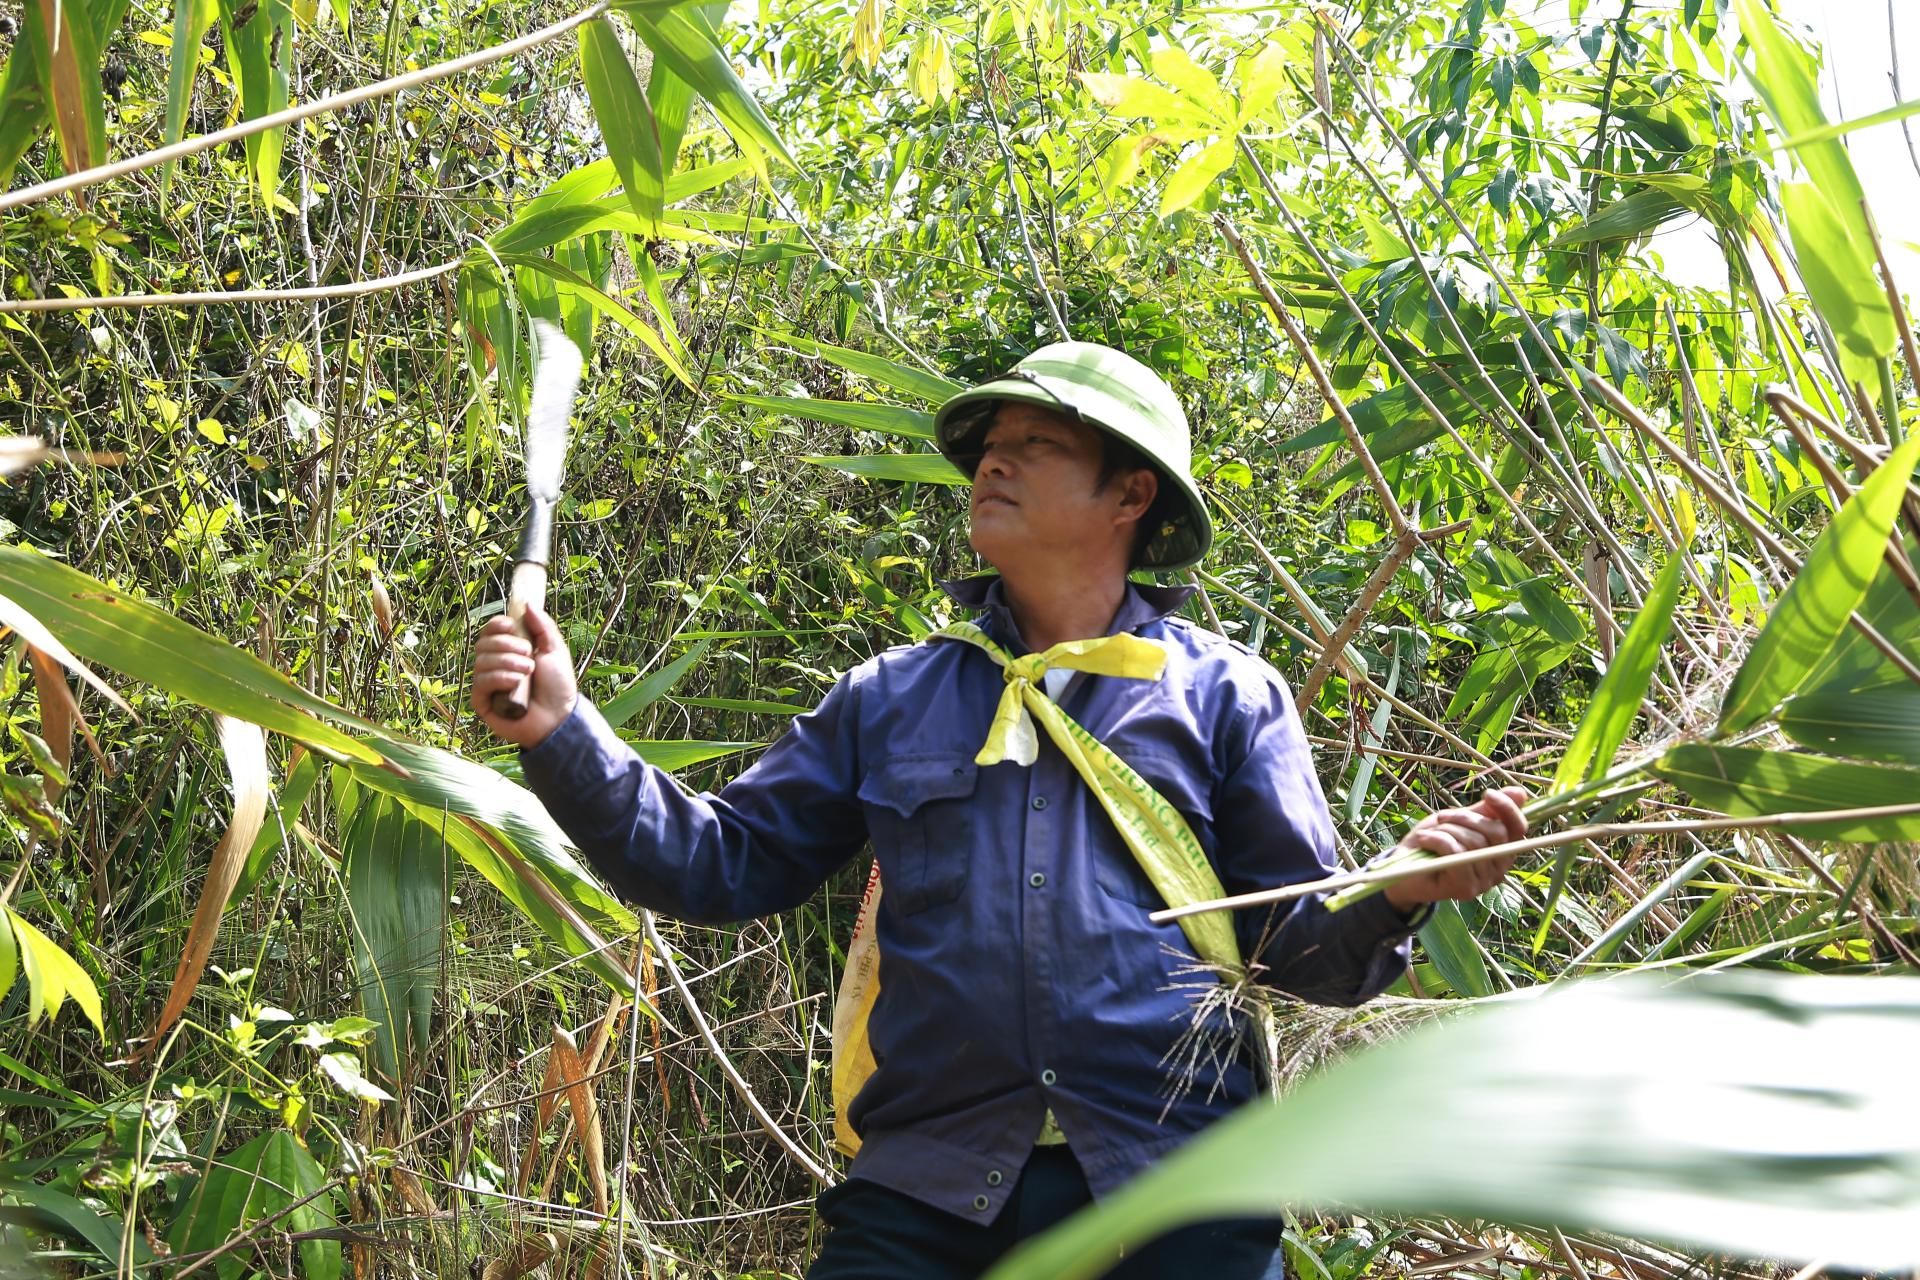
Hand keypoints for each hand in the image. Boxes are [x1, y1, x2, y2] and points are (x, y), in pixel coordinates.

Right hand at [470, 602, 577, 748]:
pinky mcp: (483, 702)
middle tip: (529, 654)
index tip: (510, 625)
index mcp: (509, 651)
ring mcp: (487, 684)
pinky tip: (515, 682)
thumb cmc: (558, 686)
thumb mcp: (555, 650)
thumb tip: (527, 604)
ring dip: (507, 662)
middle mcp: (494, 665)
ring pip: (482, 661)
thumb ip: (543, 626)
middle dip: (506, 645)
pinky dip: (499, 678)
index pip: (490, 631)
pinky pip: (481, 682)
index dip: (496, 625)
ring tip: (528, 671)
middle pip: (484, 643)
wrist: (559, 717)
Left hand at [1383, 785, 1529, 915]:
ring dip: (1446, 830)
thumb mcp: (1458, 821)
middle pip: (1496, 833)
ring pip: (1474, 842)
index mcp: (1501, 851)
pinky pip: (1457, 853)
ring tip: (1428, 834)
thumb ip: (1485, 811)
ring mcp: (1484, 882)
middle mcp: (1499, 869)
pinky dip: (1437, 840)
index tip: (1488, 793)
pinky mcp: (1466, 889)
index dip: (1507, 808)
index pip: (1517, 828)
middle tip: (1441, 817)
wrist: (1401, 870)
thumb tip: (1520, 793)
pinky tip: (1424, 840)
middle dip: (1465, 818)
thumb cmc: (1432, 844)